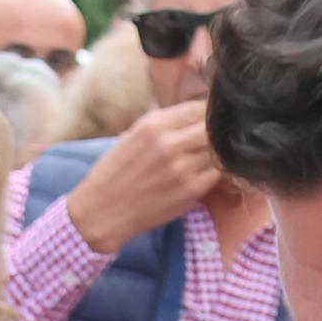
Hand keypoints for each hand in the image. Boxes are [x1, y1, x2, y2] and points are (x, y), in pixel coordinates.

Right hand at [60, 100, 221, 251]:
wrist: (102, 212)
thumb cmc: (114, 173)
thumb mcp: (132, 136)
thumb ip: (163, 124)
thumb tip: (196, 113)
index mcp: (152, 125)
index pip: (199, 107)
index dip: (209, 113)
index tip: (209, 120)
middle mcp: (169, 143)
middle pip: (213, 127)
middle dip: (217, 131)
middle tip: (215, 139)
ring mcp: (182, 167)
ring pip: (219, 149)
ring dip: (219, 151)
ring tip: (209, 156)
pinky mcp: (191, 189)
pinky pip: (218, 171)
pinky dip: (218, 169)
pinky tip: (207, 171)